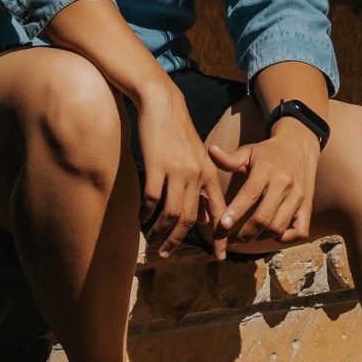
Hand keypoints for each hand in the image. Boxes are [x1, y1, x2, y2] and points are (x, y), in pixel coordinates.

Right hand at [133, 82, 230, 261]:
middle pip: (189, 219)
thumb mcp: (197, 159)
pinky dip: (146, 213)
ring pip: (171, 213)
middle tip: (166, 253)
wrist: (162, 103)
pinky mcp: (156, 165)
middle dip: (177, 240)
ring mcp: (177, 170)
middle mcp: (196, 175)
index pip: (218, 212)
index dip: (220, 237)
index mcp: (208, 175)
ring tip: (152, 241)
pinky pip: (151, 198)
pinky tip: (141, 218)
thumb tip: (204, 219)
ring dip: (160, 231)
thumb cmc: (177, 133)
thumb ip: (202, 189)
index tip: (220, 258)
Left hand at [206, 119, 321, 253]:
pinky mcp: (308, 206)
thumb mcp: (248, 152)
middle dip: (245, 233)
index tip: (222, 225)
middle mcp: (284, 184)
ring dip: (260, 238)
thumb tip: (211, 151)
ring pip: (278, 227)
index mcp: (266, 170)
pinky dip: (286, 239)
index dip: (235, 211)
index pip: (250, 194)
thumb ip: (229, 158)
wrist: (299, 147)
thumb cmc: (267, 153)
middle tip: (231, 239)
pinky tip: (272, 234)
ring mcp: (298, 197)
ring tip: (246, 238)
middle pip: (264, 218)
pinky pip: (300, 231)